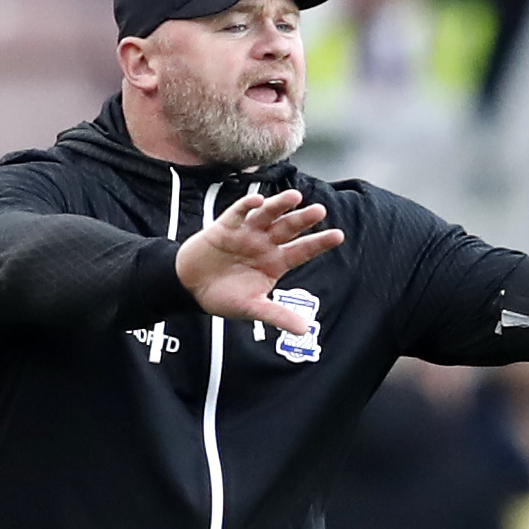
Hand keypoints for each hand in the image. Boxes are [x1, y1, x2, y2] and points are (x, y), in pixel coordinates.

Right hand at [174, 190, 343, 333]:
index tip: (338, 235)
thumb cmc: (223, 296)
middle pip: (288, 229)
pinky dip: (246, 206)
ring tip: (295, 197)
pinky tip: (256, 201)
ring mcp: (246, 233)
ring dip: (279, 205)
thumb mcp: (252, 308)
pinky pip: (237, 213)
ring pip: (267, 215)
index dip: (319, 243)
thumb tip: (304, 331)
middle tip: (320, 211)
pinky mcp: (225, 227)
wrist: (190, 287)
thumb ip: (277, 316)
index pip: (301, 250)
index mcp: (275, 262)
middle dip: (303, 220)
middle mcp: (264, 244)